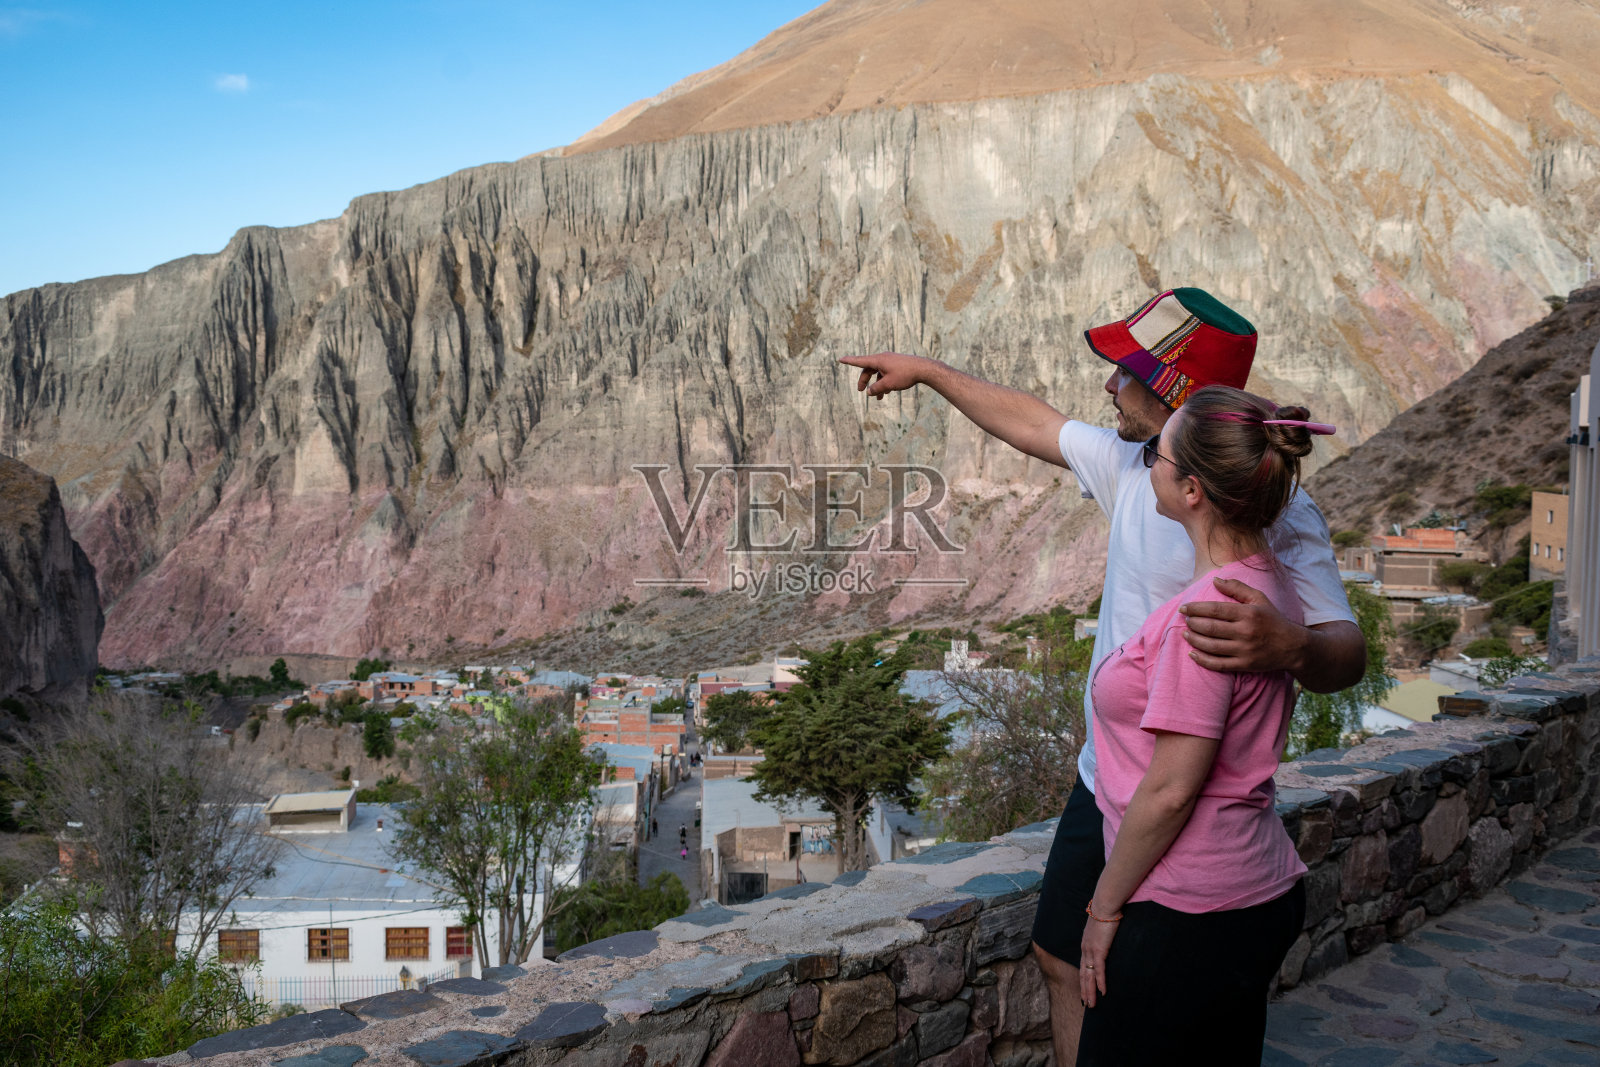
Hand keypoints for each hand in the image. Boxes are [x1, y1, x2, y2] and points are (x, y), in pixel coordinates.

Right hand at [837, 352, 930, 396]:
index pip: (860, 361)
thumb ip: (877, 388)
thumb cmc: (906, 375)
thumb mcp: (889, 384)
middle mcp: (883, 358)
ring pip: (878, 373)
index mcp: (878, 360)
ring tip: (879, 398)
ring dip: (876, 384)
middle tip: (861, 391)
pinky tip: (887, 392)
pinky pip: (886, 373)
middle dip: (864, 380)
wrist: (923, 369)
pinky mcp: (896, 364)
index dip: (849, 361)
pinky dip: (884, 382)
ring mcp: (890, 361)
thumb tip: (870, 392)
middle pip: (868, 369)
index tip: (840, 359)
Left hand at [1079, 912, 1117, 1007]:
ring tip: (1092, 1004)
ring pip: (1089, 976)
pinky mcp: (1099, 950)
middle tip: (1087, 1004)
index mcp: (1085, 945)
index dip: (1083, 980)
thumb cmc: (1105, 914)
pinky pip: (1099, 970)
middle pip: (1084, 975)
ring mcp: (1091, 951)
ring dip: (1090, 991)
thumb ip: (1102, 936)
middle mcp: (1085, 950)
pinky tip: (1102, 992)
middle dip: (1084, 991)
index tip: (1084, 991)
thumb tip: (1107, 939)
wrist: (1104, 905)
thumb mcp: (1101, 928)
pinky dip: (1100, 982)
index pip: (1083, 967)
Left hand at [1179, 577, 1304, 674]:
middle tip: (1185, 620)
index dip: (1196, 608)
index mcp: (1248, 614)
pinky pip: (1218, 664)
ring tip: (1186, 633)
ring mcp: (1245, 650)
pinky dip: (1202, 660)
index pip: (1216, 610)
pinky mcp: (1244, 665)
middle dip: (1193, 623)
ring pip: (1211, 646)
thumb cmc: (1273, 620)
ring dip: (1194, 640)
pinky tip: (1192, 654)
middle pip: (1211, 628)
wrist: (1293, 647)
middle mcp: (1246, 632)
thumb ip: (1237, 588)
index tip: (1184, 608)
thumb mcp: (1260, 599)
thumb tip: (1215, 580)